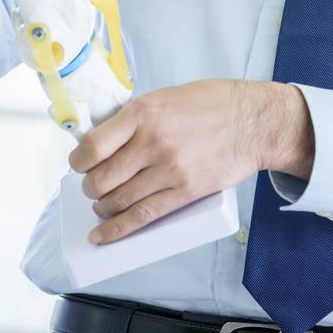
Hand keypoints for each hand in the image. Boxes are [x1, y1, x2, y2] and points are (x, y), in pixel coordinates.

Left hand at [69, 79, 313, 243]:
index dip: (78, 162)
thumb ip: (135, 117)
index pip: (93, 146)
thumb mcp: (165, 97)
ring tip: (104, 205)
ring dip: (104, 207)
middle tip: (94, 186)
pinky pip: (144, 216)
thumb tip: (104, 139)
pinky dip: (118, 230)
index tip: (79, 164)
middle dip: (91, 187)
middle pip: (102, 178)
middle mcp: (153, 142)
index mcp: (143, 113)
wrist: (254, 121)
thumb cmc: (211, 104)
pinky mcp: (187, 192)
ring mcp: (170, 169)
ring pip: (119, 200)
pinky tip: (103, 235)